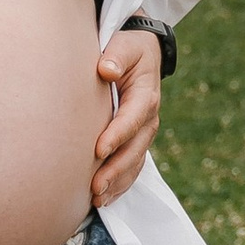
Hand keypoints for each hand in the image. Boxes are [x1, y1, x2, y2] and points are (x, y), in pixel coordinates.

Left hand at [91, 31, 160, 207]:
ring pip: (134, 163)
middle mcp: (149, 118)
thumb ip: (117, 55)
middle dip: (116, 170)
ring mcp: (144, 132)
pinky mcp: (136, 141)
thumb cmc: (128, 48)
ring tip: (97, 200)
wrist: (142, 52)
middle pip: (135, 149)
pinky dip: (120, 184)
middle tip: (95, 187)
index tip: (98, 150)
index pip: (132, 118)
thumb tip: (107, 69)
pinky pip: (132, 167)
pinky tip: (103, 199)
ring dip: (117, 183)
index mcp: (146, 95)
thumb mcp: (126, 44)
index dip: (117, 136)